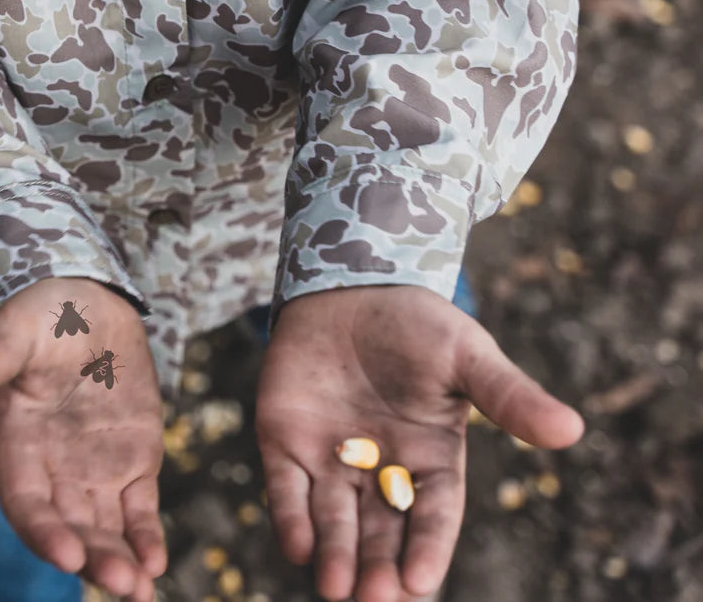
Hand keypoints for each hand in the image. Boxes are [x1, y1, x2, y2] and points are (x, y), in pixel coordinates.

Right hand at [0, 276, 167, 600]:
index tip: (66, 554)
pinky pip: (138, 512)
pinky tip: (156, 565)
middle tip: (123, 584)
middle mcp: (53, 470)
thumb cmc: (42, 316)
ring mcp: (94, 472)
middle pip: (69, 528)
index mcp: (17, 445)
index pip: (26, 503)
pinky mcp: (133, 466)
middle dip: (92, 559)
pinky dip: (145, 539)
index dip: (43, 531)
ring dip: (120, 562)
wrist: (89, 303)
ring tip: (140, 591)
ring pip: (104, 530)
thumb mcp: (15, 331)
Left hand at [255, 285, 584, 601]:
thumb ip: (509, 396)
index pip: (433, 514)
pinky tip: (296, 547)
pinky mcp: (286, 443)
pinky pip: (287, 489)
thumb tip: (571, 429)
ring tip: (334, 589)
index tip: (422, 581)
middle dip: (378, 566)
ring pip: (334, 520)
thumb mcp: (468, 357)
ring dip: (335, 555)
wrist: (350, 286)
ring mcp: (331, 459)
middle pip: (382, 530)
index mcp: (432, 459)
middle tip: (374, 600)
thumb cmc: (419, 324)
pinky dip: (290, 518)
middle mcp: (381, 470)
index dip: (428, 548)